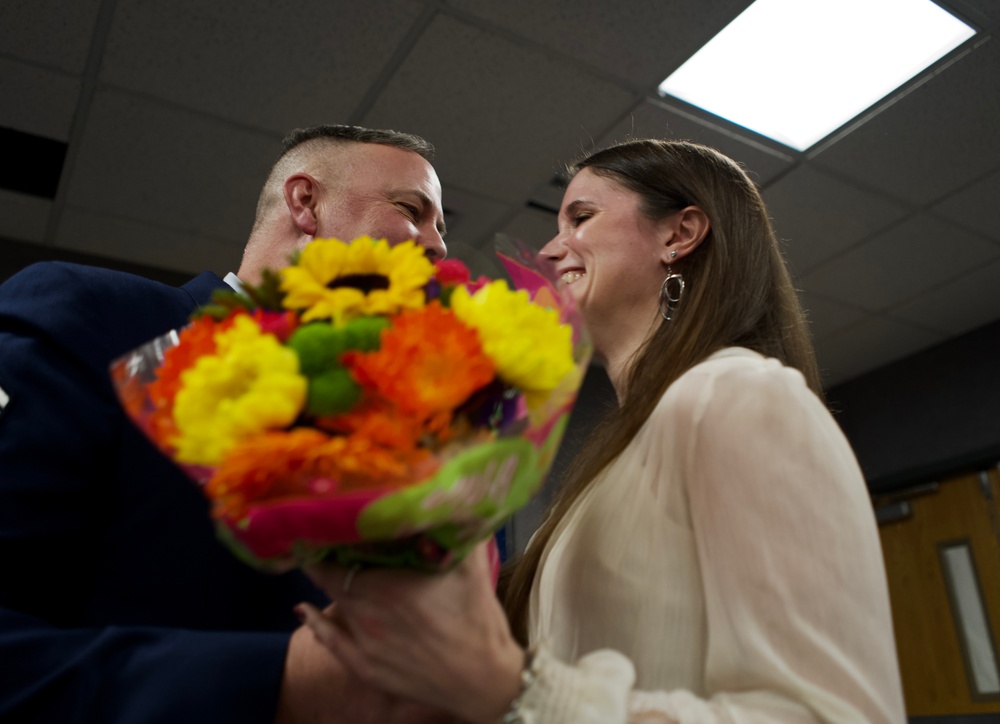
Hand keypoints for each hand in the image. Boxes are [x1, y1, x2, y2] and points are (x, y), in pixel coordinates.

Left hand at [298, 542, 523, 723]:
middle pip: (331, 578)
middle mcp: (366, 613)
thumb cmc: (478, 622)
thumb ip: (457, 529)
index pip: (338, 556)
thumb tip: (452, 493)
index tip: (326, 520)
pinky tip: (304, 609)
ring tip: (321, 564)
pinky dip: (315, 622)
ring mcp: (362, 644)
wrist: (484, 681)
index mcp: (388, 586)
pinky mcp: (365, 668)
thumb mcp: (472, 568)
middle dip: (329, 557)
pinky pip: (329, 641)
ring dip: (328, 584)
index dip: (329, 537)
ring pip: (331, 605)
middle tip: (328, 537)